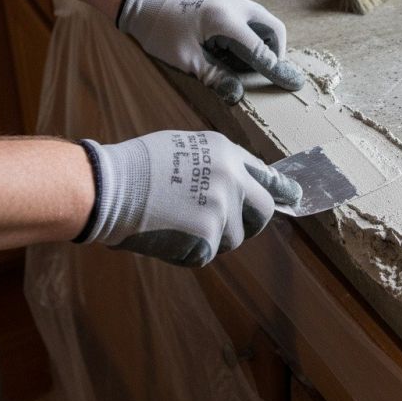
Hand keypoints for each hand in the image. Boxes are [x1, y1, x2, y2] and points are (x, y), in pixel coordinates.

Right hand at [77, 130, 301, 266]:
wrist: (108, 188)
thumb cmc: (137, 166)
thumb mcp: (186, 148)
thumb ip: (217, 165)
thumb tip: (239, 183)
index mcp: (227, 153)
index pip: (265, 175)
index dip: (277, 189)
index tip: (293, 197)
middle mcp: (233, 180)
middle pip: (264, 210)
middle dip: (254, 221)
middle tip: (235, 226)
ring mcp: (223, 210)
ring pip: (234, 237)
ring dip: (214, 238)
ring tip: (180, 224)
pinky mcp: (209, 238)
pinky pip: (209, 253)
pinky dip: (191, 251)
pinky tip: (168, 235)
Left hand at [117, 0, 305, 103]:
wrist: (142, 1)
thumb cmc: (160, 31)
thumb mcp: (186, 60)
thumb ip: (215, 76)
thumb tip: (237, 94)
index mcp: (224, 19)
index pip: (260, 49)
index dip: (276, 69)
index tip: (292, 84)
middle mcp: (234, 3)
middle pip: (273, 29)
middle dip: (274, 53)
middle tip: (264, 72)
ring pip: (264, 22)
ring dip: (262, 43)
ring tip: (242, 62)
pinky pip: (251, 17)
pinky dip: (252, 34)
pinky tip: (233, 48)